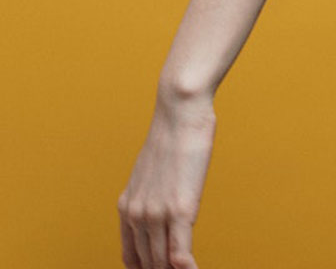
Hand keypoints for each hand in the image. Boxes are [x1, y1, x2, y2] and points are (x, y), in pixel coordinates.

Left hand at [118, 87, 215, 268]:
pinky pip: (180, 254)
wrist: (179, 111)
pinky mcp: (179, 209)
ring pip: (163, 263)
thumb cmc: (173, 137)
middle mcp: (136, 214)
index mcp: (127, 207)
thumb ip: (153, 198)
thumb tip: (165, 213)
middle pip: (148, 263)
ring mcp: (156, 214)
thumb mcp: (153, 173)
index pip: (131, 258)